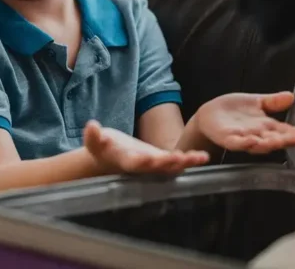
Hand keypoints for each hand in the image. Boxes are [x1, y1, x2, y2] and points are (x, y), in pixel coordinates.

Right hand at [84, 120, 208, 174]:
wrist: (111, 158)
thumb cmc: (102, 148)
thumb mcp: (94, 142)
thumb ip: (93, 136)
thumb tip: (91, 126)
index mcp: (124, 162)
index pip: (132, 163)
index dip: (140, 161)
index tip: (147, 158)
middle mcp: (142, 168)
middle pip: (156, 167)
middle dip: (167, 163)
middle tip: (178, 158)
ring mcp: (154, 166)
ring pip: (170, 167)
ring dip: (184, 163)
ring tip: (198, 158)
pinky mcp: (163, 161)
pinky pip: (178, 162)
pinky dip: (190, 160)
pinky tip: (203, 156)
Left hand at [197, 91, 294, 153]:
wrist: (210, 114)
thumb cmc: (234, 110)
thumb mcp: (256, 102)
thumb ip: (273, 102)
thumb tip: (292, 96)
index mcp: (266, 126)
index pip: (285, 131)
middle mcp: (257, 135)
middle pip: (275, 139)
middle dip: (287, 140)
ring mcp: (243, 138)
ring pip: (258, 144)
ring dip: (268, 144)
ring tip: (278, 141)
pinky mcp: (227, 139)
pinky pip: (236, 143)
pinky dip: (244, 143)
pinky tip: (251, 140)